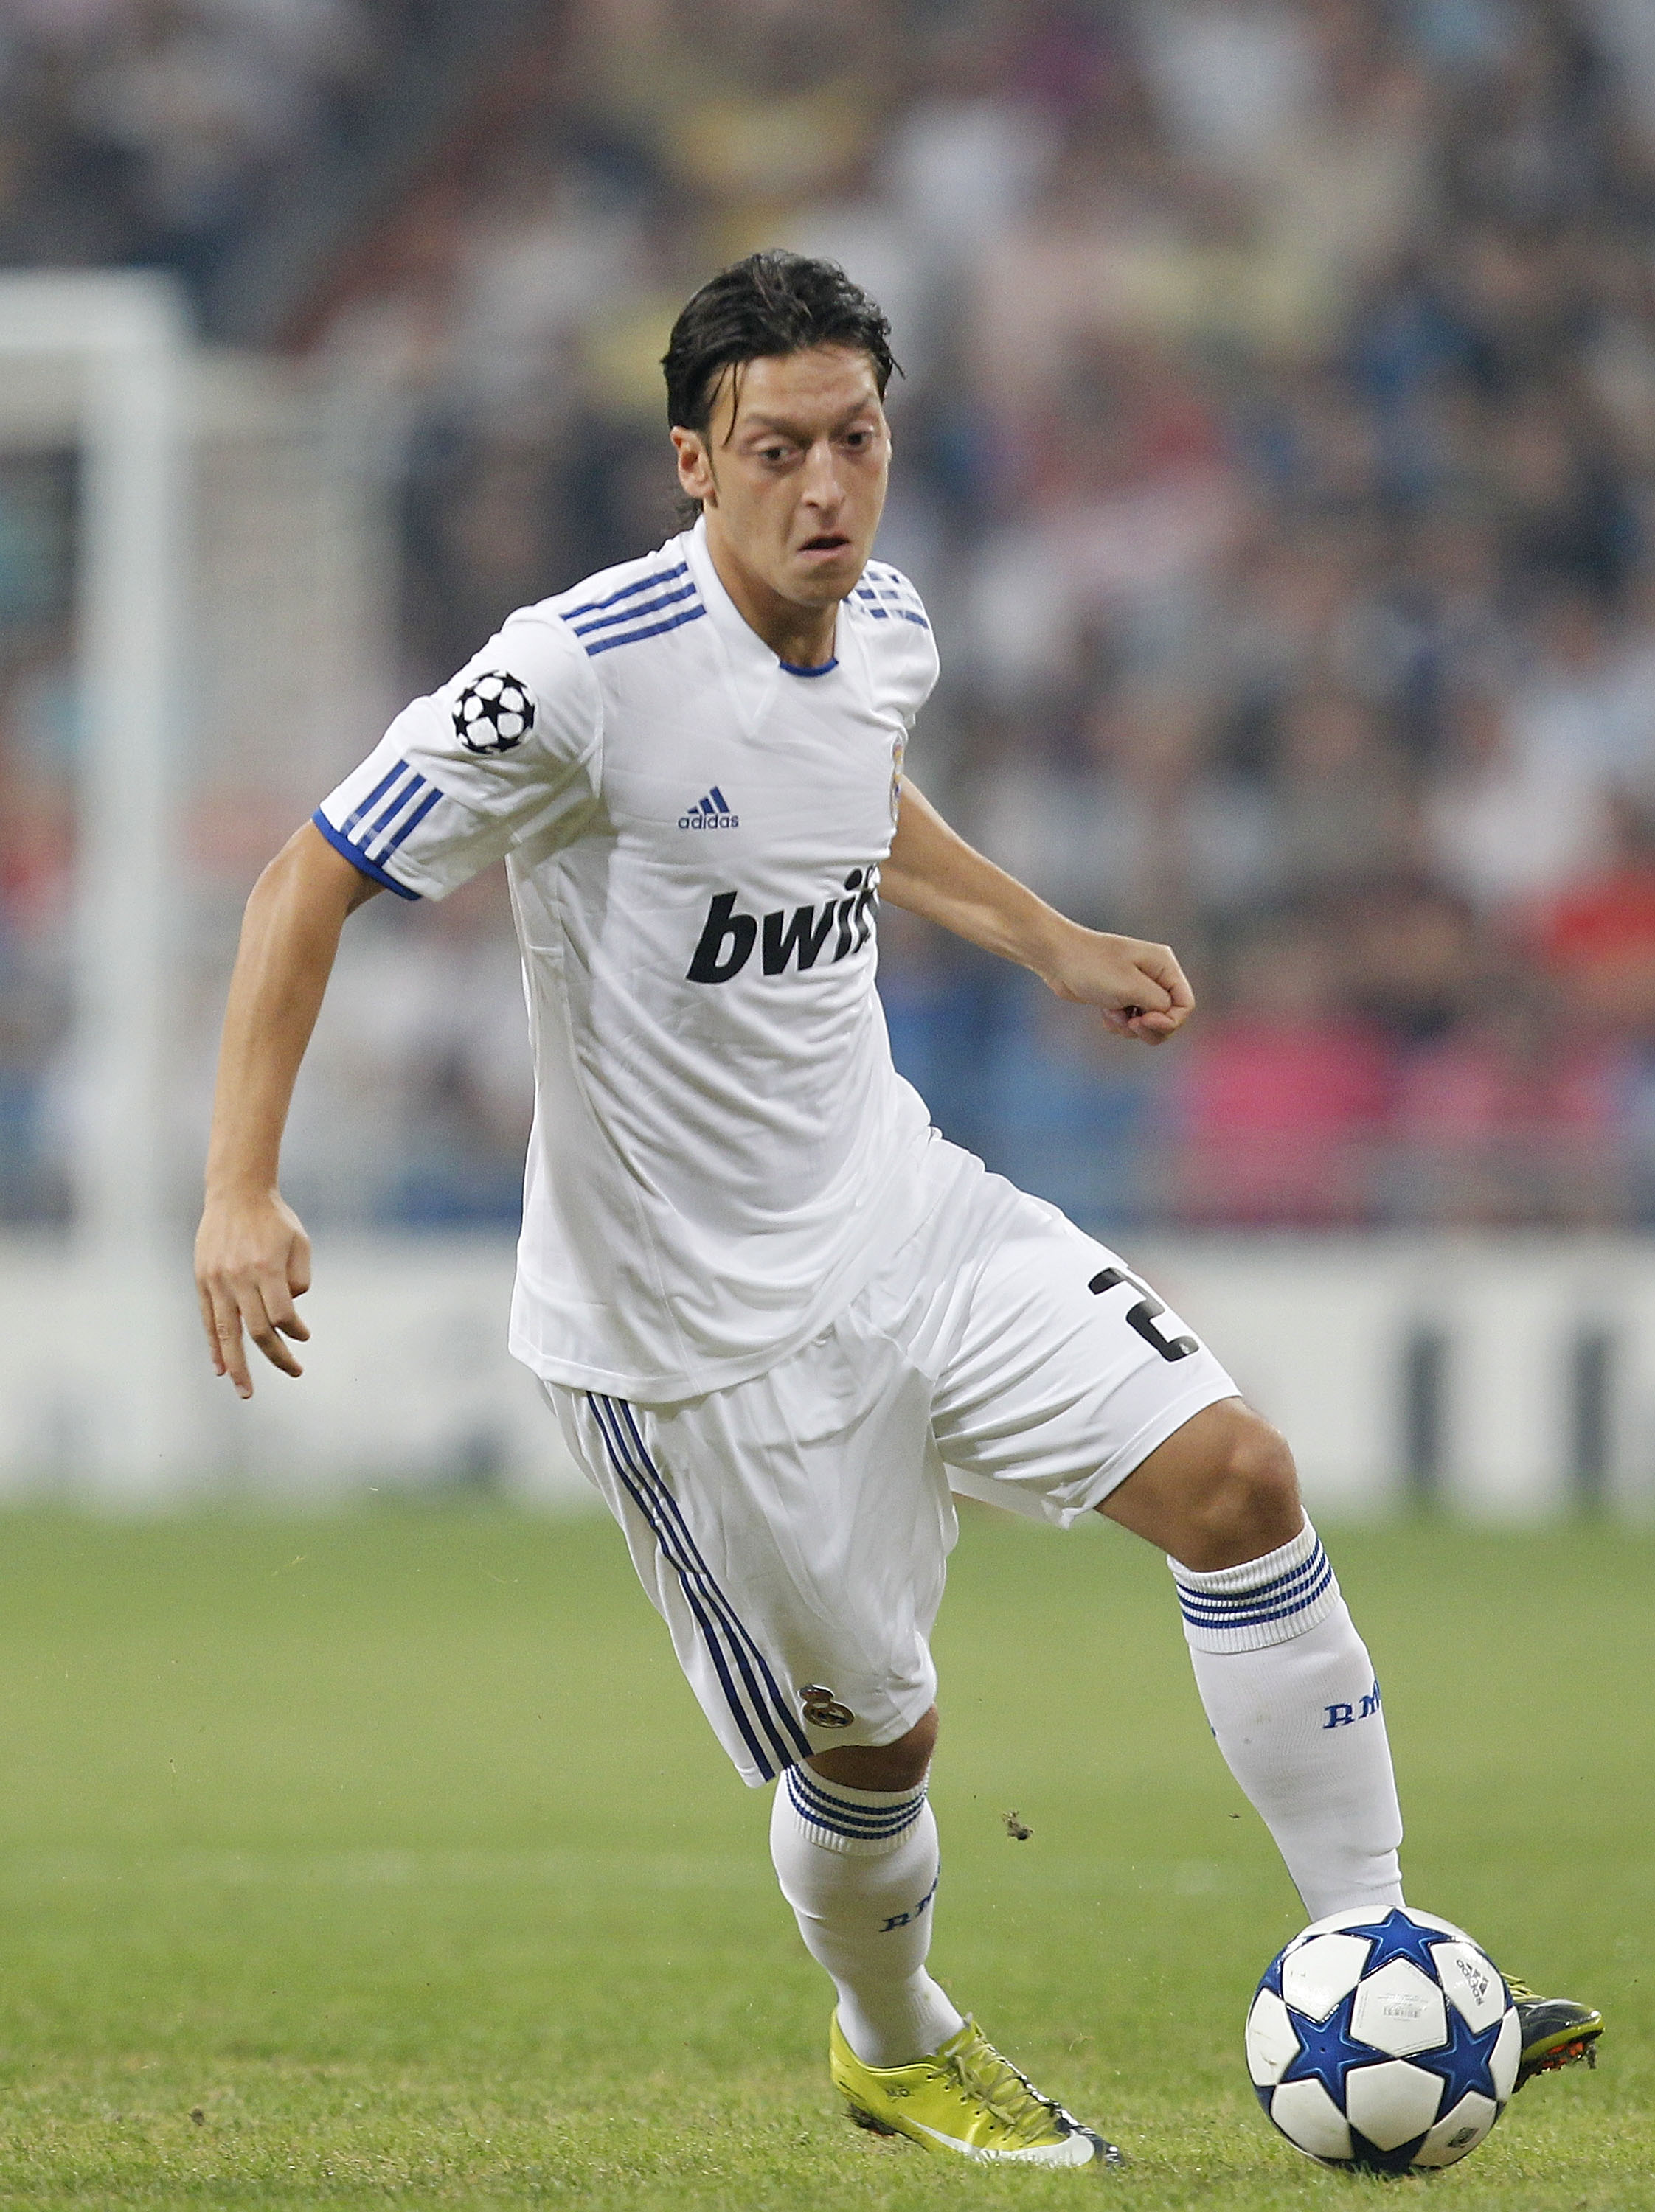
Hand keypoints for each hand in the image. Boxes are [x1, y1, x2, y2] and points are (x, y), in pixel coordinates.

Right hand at [194, 1189, 312, 1398]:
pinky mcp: (203, 1280)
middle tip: (295, 1372)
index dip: (295, 1330)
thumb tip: (289, 1315)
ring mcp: (217, 1280)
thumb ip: (300, 1278)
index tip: (304, 1335)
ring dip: (238, 1365)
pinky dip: (214, 1346)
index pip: (282, 1315)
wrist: (236, 1193)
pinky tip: (220, 1368)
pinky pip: (209, 1320)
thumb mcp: (299, 1242)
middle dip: (277, 1356)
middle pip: (258, 1330)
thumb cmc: (274, 1219)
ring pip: (227, 1333)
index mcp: (266, 1268)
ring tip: (245, 1391)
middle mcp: (240, 1277)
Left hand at [1042, 924, 1194, 1044]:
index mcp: (1164, 966)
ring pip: (1148, 1023)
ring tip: (1111, 1013)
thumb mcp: (1131, 987)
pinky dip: (1118, 1023)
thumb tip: (1168, 1017)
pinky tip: (1104, 1013)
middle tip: (1129, 1023)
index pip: (1185, 1005)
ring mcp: (1137, 986)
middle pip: (1169, 1017)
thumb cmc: (1093, 967)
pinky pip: (1130, 1021)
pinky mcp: (1120, 996)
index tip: (1143, 1021)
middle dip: (1149, 1028)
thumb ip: (1158, 1004)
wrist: (1057, 958)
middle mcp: (1155, 975)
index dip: (1169, 1021)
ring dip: (1130, 1027)